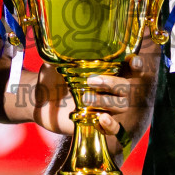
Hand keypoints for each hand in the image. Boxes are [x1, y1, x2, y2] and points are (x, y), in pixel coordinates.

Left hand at [33, 35, 159, 155]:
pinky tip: (101, 119)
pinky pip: (115, 129)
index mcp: (104, 72)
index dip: (135, 65)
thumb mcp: (53, 64)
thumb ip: (59, 55)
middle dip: (112, 83)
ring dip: (106, 101)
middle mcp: (108, 90)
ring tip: (85, 100)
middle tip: (91, 81)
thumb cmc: (50, 79)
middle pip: (125, 87)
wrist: (39, 101)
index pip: (128, 68)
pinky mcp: (97, 125)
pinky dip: (111, 125)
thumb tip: (59, 45)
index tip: (132, 61)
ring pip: (122, 105)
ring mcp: (104, 108)